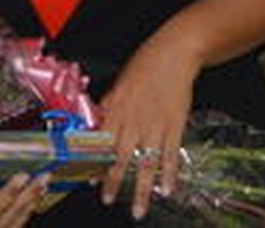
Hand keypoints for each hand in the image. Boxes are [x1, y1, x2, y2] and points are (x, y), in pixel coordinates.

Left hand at [97, 36, 198, 219]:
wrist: (172, 56)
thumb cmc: (143, 67)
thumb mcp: (118, 84)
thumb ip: (108, 107)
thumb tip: (98, 124)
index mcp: (116, 110)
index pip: (102, 143)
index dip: (95, 162)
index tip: (90, 179)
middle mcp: (134, 121)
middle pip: (121, 158)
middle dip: (113, 181)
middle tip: (107, 200)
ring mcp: (155, 126)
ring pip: (145, 163)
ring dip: (141, 188)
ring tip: (137, 208)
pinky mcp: (175, 126)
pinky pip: (170, 155)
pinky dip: (169, 174)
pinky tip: (167, 189)